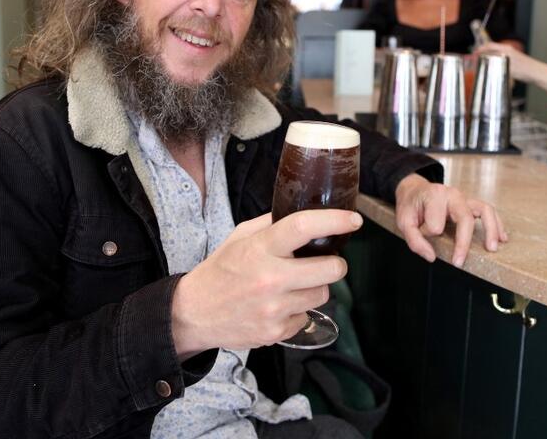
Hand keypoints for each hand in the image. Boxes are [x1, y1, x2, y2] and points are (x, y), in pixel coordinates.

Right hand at [171, 210, 359, 355]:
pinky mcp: (275, 332)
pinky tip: (280, 306)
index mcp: (260, 248)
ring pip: (322, 294)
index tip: (353, 220)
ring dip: (316, 287)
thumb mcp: (239, 237)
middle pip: (330, 269)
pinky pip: (306, 317)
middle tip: (327, 261)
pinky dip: (299, 311)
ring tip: (294, 285)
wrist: (193, 313)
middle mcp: (270, 278)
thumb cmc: (221, 271)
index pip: (304, 227)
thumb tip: (305, 214)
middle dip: (336, 263)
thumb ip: (271, 224)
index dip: (334, 221)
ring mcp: (274, 308)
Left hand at [394, 174, 507, 267]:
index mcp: (434, 196)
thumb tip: (432, 257)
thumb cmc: (411, 206)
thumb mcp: (403, 222)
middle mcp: (452, 194)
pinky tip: (501, 238)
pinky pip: (488, 211)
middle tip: (459, 262)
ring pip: (484, 210)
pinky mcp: (471, 203)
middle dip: (463, 242)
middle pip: (465, 218)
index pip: (436, 223)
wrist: (415, 191)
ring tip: (492, 248)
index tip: (424, 235)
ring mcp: (464, 198)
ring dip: (491, 229)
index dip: (429, 233)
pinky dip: (497, 224)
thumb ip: (414, 240)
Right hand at [474, 41, 535, 82]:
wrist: (536, 73)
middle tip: (477, 60)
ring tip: (484, 65)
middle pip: (492, 50)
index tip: (474, 53)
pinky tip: (496, 70)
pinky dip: (496, 63)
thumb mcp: (506, 66)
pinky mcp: (514, 62)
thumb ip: (494, 62)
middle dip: (484, 54)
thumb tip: (484, 62)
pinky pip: (501, 60)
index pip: (489, 45)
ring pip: (497, 55)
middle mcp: (508, 50)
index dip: (480, 49)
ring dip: (490, 59)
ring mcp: (511, 56)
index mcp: (505, 49)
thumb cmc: (525, 69)